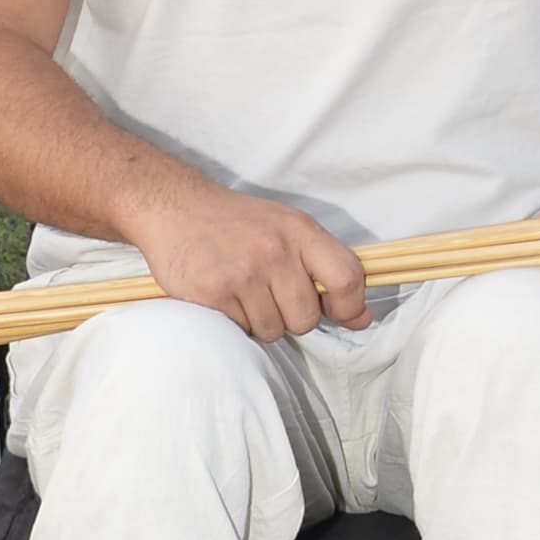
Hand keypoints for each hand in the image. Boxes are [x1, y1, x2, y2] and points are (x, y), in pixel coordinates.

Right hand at [133, 173, 369, 338]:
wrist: (176, 207)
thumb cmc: (238, 222)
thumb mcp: (289, 229)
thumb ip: (328, 268)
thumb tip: (363, 318)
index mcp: (300, 230)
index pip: (347, 277)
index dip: (350, 306)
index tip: (339, 311)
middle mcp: (274, 250)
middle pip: (306, 318)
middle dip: (292, 317)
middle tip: (272, 295)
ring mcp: (241, 272)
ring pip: (272, 331)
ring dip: (261, 322)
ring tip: (244, 293)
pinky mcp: (211, 293)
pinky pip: (240, 332)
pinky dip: (235, 323)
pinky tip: (224, 298)